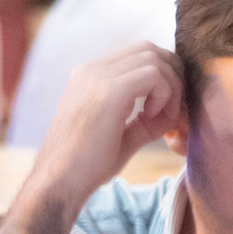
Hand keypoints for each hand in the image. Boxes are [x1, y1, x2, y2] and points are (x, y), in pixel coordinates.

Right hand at [29, 43, 185, 217]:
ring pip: (154, 58)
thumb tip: (174, 112)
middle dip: (173, 76)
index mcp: (91, 77)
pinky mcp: (108, 91)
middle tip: (173, 110)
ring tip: (162, 118)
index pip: (138, 55)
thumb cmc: (86, 167)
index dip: (163, 77)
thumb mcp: (123, 138)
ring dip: (171, 87)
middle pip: (149, 49)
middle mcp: (92, 70)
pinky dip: (165, 94)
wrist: (57, 183)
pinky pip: (153, 75)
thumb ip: (147, 121)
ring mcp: (97, 77)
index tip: (164, 111)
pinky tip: (154, 118)